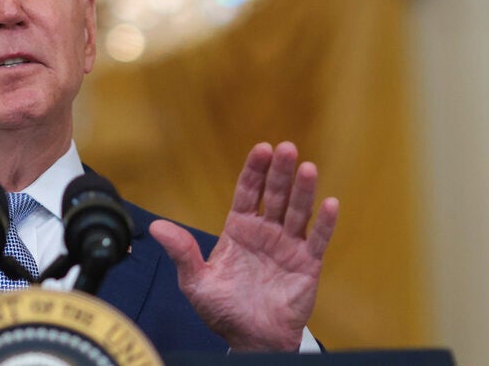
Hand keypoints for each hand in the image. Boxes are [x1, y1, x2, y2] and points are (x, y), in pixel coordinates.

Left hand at [149, 141, 338, 351]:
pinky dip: (325, 223)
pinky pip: (318, 241)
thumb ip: (181, 252)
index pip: (249, 192)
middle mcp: (265, 232)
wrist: (250, 340)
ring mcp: (288, 246)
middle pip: (275, 195)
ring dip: (303, 190)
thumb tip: (157, 226)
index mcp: (239, 229)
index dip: (255, 170)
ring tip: (306, 168)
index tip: (261, 148)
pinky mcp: (307, 265)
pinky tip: (331, 203)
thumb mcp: (195, 281)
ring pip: (297, 212)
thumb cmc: (223, 310)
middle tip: (285, 148)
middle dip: (279, 172)